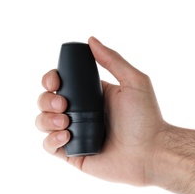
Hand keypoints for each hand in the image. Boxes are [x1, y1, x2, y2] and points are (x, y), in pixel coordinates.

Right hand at [36, 37, 166, 185]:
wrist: (151, 152)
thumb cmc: (146, 118)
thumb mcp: (134, 82)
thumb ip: (113, 60)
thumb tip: (91, 40)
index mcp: (91, 95)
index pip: (61, 83)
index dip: (51, 80)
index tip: (55, 81)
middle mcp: (81, 113)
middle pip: (46, 101)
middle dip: (46, 100)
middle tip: (63, 105)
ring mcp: (76, 134)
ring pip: (43, 122)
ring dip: (46, 119)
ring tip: (65, 121)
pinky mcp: (74, 154)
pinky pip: (49, 146)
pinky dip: (51, 140)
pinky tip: (67, 137)